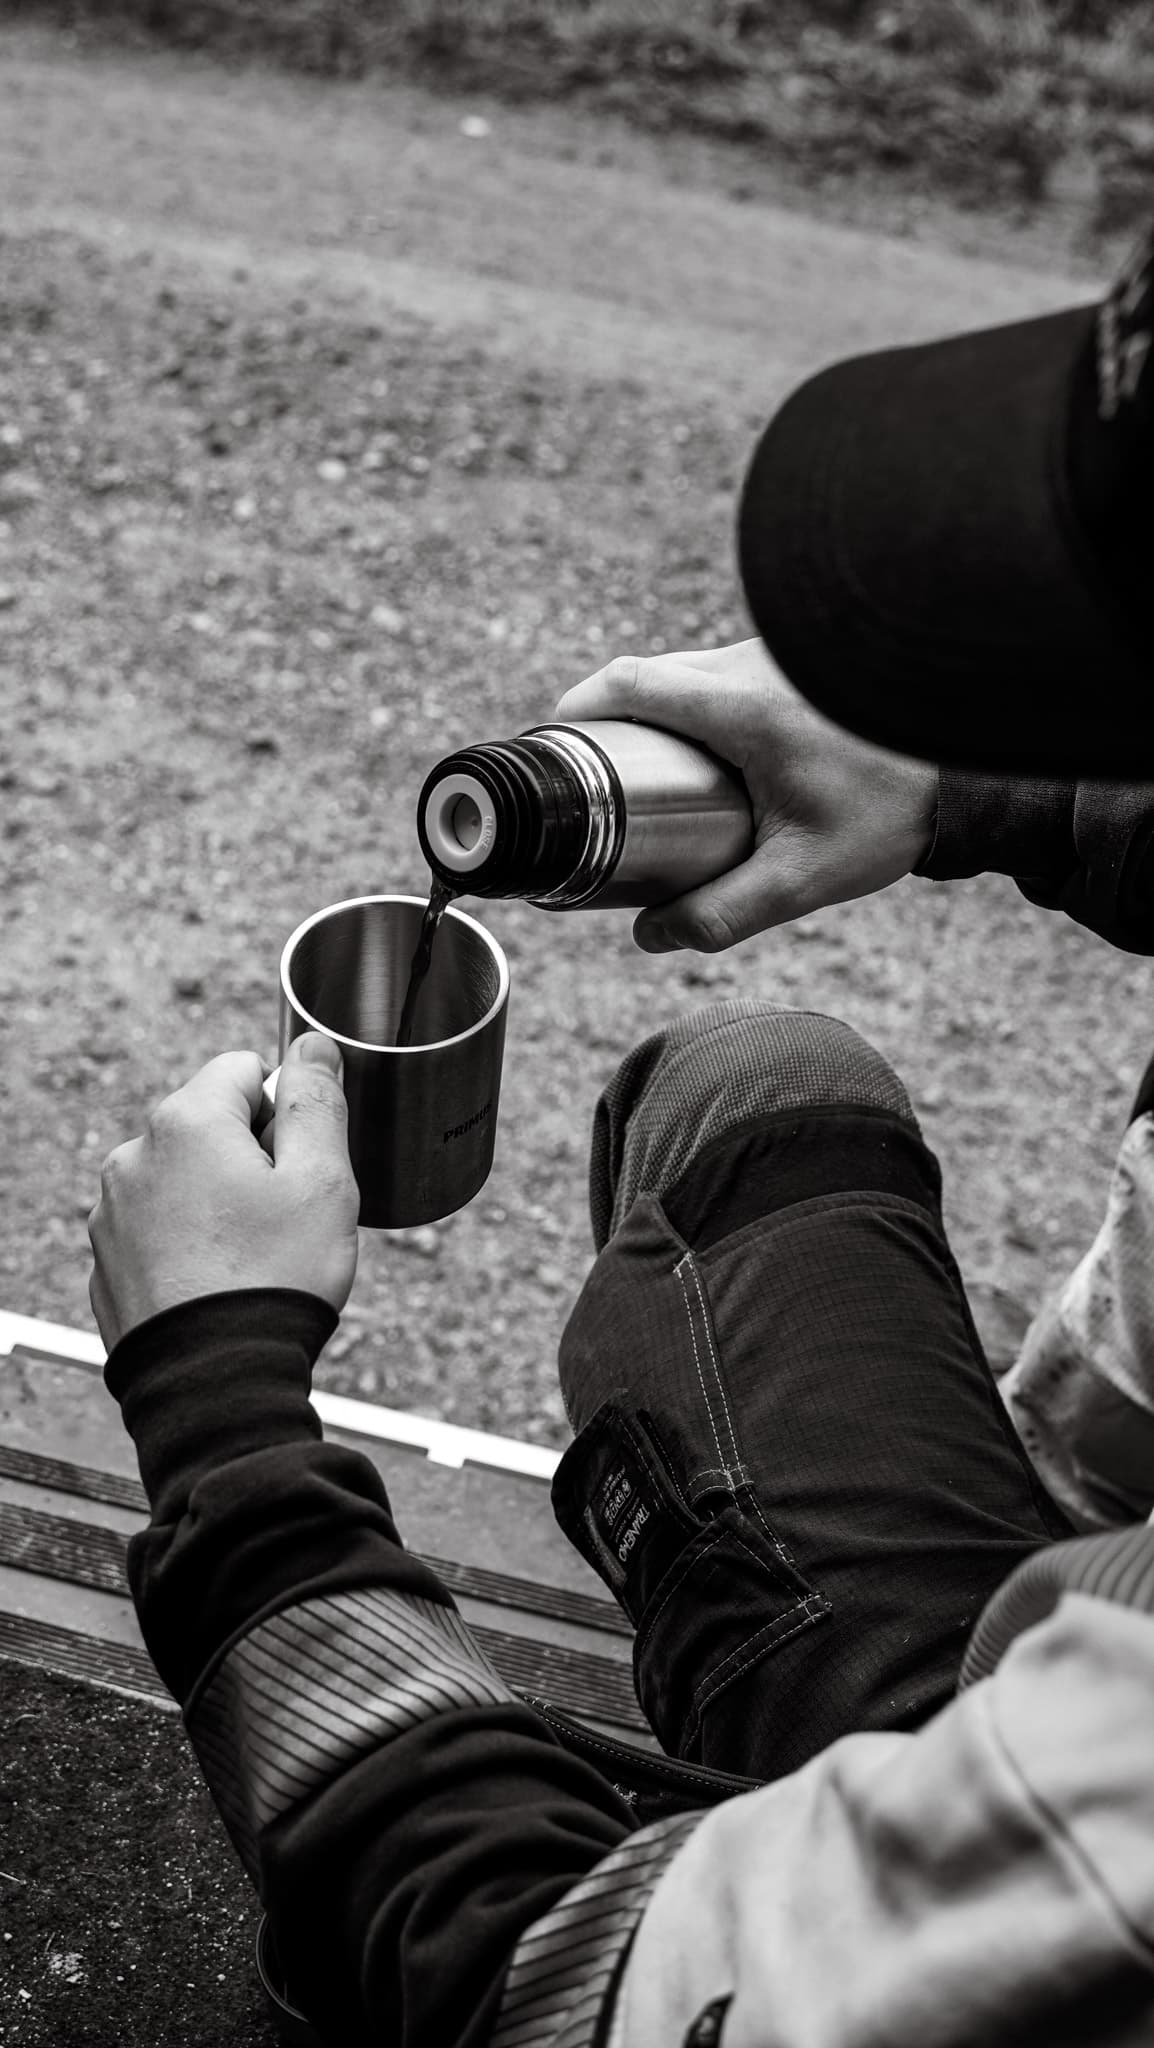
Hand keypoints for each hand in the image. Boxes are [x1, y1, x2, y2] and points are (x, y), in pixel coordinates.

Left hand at [89, 1034, 359, 1349]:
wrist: (215, 1384)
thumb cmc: (275, 1281)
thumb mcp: (322, 1182)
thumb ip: (316, 1101)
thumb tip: (312, 1049)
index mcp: (186, 1122)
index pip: (243, 1069)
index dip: (285, 1109)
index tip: (301, 1162)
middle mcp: (134, 1157)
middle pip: (210, 1125)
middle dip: (250, 1155)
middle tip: (284, 1216)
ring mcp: (112, 1212)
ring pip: (182, 1178)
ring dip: (216, 1199)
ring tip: (251, 1256)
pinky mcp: (106, 1261)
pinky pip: (157, 1228)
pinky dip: (187, 1241)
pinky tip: (219, 1281)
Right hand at [556, 639, 937, 951]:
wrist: (970, 771)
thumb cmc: (889, 815)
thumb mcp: (800, 879)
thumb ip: (720, 914)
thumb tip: (649, 935)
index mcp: (741, 705)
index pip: (629, 682)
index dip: (576, 709)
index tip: (554, 747)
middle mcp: (753, 664)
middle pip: (650, 675)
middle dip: (612, 723)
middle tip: (595, 779)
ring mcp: (777, 654)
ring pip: (688, 670)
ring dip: (657, 714)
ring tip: (645, 775)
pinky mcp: (797, 660)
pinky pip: (724, 672)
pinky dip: (696, 706)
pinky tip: (702, 757)